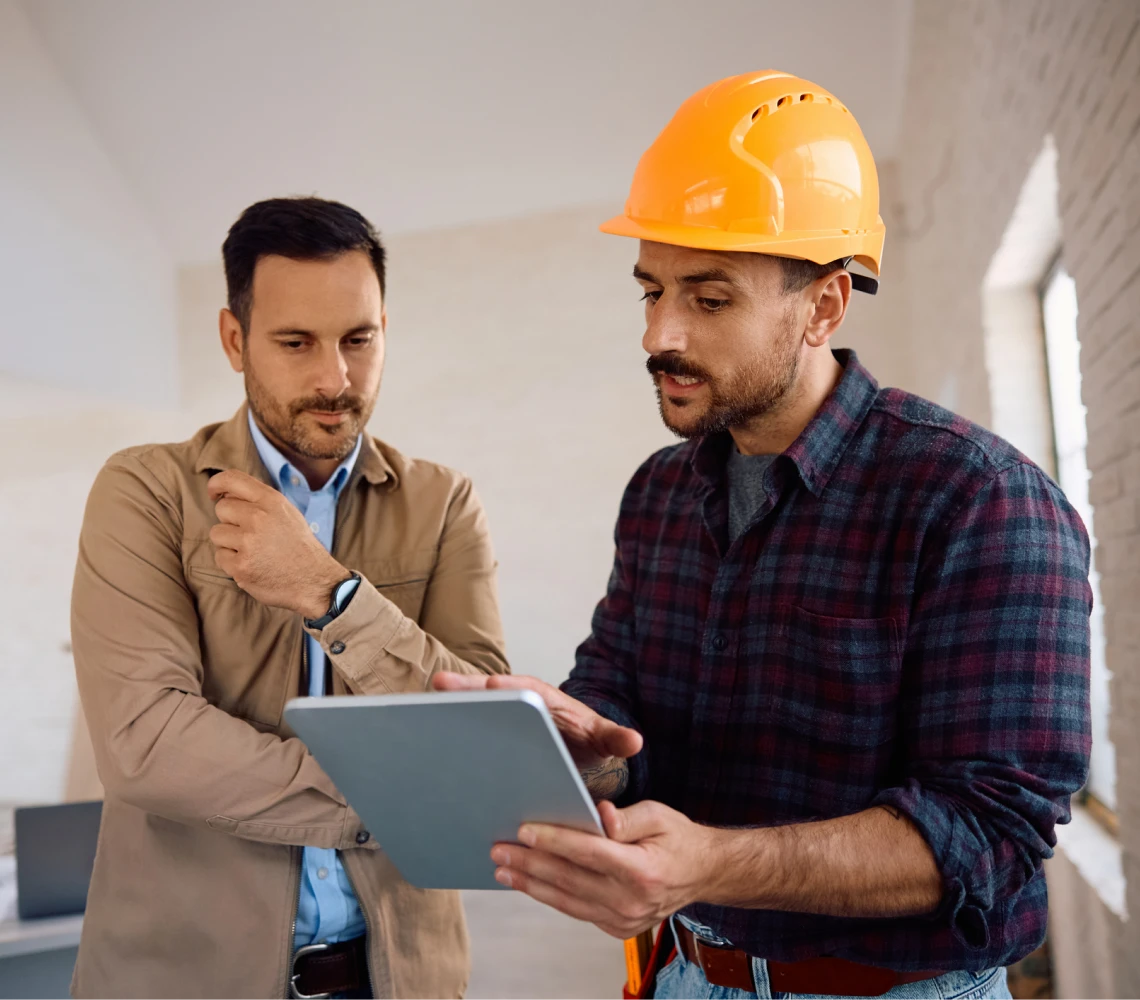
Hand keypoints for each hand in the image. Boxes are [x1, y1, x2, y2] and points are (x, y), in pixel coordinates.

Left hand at [207, 469, 347, 617]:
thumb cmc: (299, 547)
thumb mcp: (287, 514)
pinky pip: (220, 556)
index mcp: (271, 501)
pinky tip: (251, 565)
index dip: (216, 484)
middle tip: (249, 534)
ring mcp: (248, 542)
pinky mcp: (241, 566)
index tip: (215, 494)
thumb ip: (260, 502)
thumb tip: (227, 494)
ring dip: (229, 542)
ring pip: (216, 533)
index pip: (232, 479)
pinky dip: (232, 562)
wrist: (315, 581)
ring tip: (252, 551)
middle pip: (221, 508)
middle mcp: (258, 518)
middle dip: (230, 521)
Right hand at [430, 673, 641, 769]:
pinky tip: (424, 746)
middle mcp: (515, 703)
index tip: (494, 685)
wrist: (572, 750)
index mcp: (543, 701)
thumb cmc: (584, 740)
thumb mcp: (601, 740)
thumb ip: (615, 739)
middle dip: (465, 688)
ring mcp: (496, 718)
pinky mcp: (484, 736)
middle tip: (440, 684)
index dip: (511, 689)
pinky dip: (444, 734)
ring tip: (420, 709)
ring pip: (469, 708)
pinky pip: (463, 731)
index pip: (526, 690)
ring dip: (446, 708)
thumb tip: (633, 741)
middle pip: (489, 692)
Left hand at [490, 800, 719, 938]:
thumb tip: (598, 814)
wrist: (702, 874)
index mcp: (641, 870)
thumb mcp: (659, 816)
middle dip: (530, 862)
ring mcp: (624, 919)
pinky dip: (551, 896)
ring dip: (531, 884)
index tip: (525, 830)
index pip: (587, 852)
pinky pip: (576, 911)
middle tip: (499, 849)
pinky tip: (531, 883)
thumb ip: (626, 818)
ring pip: (567, 901)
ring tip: (504, 869)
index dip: (554, 841)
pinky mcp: (617, 928)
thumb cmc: (678, 839)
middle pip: (569, 879)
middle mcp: (631, 901)